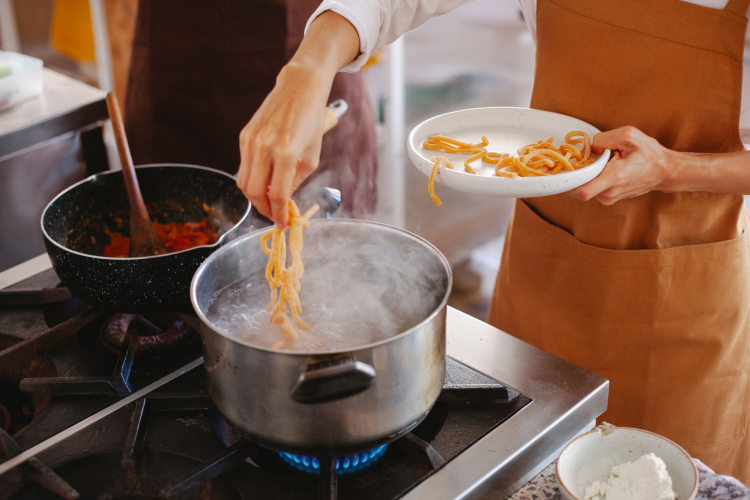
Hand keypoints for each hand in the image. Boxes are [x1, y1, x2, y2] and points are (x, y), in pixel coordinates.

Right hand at [236, 64, 329, 226]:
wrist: (299, 89)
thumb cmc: (311, 121)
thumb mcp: (312, 156)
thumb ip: (296, 181)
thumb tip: (284, 201)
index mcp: (287, 153)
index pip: (278, 195)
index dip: (279, 214)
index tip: (282, 223)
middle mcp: (265, 147)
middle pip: (254, 193)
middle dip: (264, 209)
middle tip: (274, 215)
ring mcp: (251, 141)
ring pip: (244, 182)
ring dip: (255, 197)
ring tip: (269, 200)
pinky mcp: (244, 135)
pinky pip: (243, 166)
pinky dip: (252, 179)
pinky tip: (265, 179)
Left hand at [567, 126, 673, 204]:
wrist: (664, 171)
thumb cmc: (649, 153)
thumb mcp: (628, 135)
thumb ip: (603, 139)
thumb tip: (588, 147)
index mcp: (614, 177)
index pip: (582, 192)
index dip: (566, 184)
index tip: (559, 172)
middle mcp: (609, 192)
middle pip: (578, 189)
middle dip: (574, 175)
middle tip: (573, 161)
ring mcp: (608, 198)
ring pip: (584, 187)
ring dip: (585, 175)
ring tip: (598, 162)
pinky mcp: (608, 198)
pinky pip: (591, 188)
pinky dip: (591, 178)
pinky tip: (601, 168)